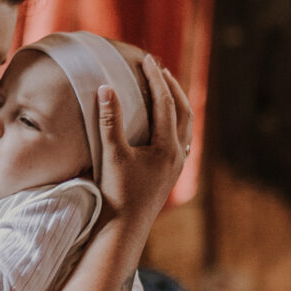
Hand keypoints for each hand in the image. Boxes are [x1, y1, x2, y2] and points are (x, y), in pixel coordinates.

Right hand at [98, 55, 190, 231]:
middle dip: (171, 87)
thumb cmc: (117, 194)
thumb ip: (110, 120)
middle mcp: (178, 154)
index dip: (156, 79)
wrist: (125, 230)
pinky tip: (164, 123)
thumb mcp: (111, 154)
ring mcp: (176, 165)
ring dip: (176, 104)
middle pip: (183, 111)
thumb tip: (106, 88)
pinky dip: (174, 123)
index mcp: (167, 147)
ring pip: (185, 126)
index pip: (165, 103)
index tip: (148, 60)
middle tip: (159, 68)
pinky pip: (180, 140)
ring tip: (164, 90)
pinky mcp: (170, 174)